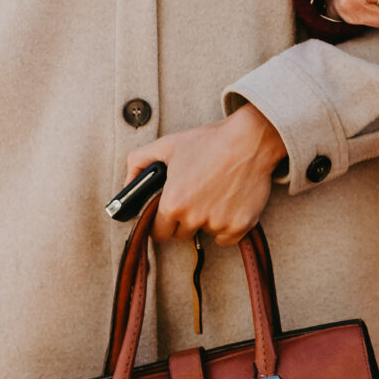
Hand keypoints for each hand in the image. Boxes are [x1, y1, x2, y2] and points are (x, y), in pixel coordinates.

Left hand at [134, 107, 285, 244]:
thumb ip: (138, 163)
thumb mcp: (167, 145)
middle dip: (184, 221)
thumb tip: (127, 186)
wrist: (251, 139)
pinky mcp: (241, 226)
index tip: (168, 215)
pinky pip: (226, 238)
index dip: (161, 223)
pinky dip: (227, 226)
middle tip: (195, 198)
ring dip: (207, 221)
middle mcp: (194, 218)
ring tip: (215, 194)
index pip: (158, 232)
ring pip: (205, 234)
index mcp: (173, 203)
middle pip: (182, 235)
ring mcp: (219, 223)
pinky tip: (229, 205)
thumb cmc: (209, 141)